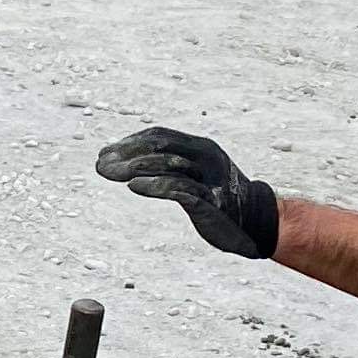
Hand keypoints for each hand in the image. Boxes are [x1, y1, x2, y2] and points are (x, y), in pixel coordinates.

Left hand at [95, 125, 281, 259]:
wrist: (256, 221)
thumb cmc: (218, 197)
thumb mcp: (193, 175)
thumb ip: (166, 167)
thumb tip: (126, 164)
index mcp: (200, 147)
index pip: (161, 135)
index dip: (131, 142)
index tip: (105, 153)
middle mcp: (205, 158)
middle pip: (161, 147)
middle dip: (127, 154)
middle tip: (101, 164)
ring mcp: (209, 179)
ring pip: (169, 165)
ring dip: (135, 168)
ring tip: (110, 173)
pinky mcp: (210, 202)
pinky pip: (180, 190)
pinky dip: (155, 186)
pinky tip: (135, 187)